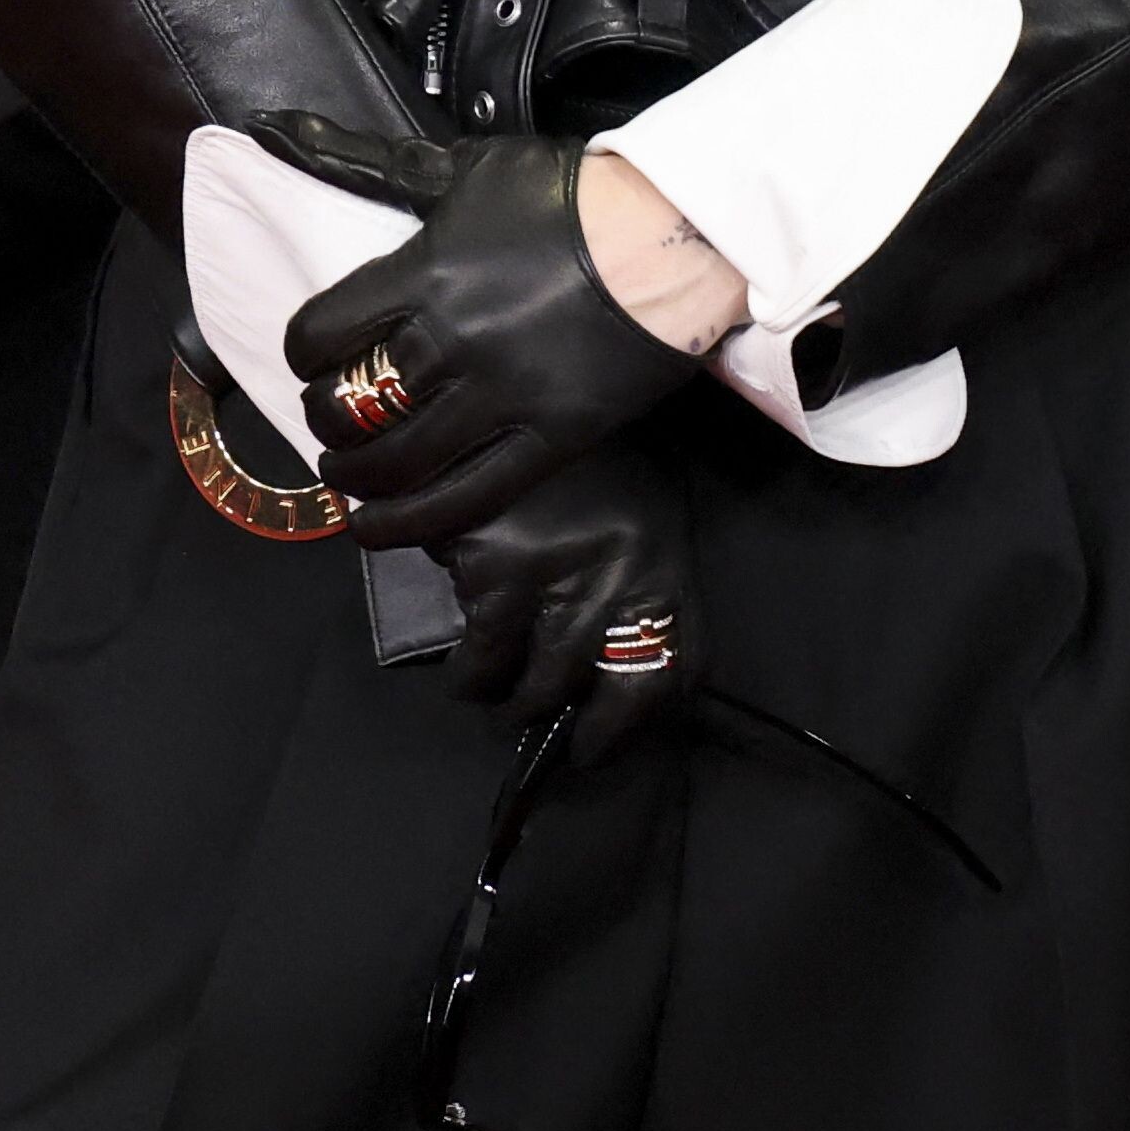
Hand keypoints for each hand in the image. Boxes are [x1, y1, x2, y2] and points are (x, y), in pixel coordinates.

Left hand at [268, 115, 727, 540]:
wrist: (678, 231)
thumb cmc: (570, 194)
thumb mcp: (465, 168)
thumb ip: (366, 162)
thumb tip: (274, 129)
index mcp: (426, 271)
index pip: (319, 335)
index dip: (303, 354)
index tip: (316, 357)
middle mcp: (453, 340)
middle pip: (348, 405)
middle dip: (326, 417)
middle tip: (334, 414)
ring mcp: (502, 396)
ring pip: (395, 462)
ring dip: (355, 475)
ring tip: (351, 471)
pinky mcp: (549, 439)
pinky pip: (465, 500)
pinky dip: (410, 522)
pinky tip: (384, 522)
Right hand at [432, 438, 697, 765]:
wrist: (523, 384)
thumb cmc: (588, 457)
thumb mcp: (637, 512)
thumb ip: (635, 583)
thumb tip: (616, 665)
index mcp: (663, 563)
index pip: (667, 675)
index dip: (625, 726)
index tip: (592, 746)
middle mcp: (619, 580)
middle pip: (590, 693)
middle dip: (553, 720)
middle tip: (527, 714)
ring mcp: (557, 578)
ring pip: (528, 688)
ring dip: (504, 701)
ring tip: (491, 690)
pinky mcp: (494, 569)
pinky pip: (477, 654)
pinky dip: (466, 671)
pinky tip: (462, 661)